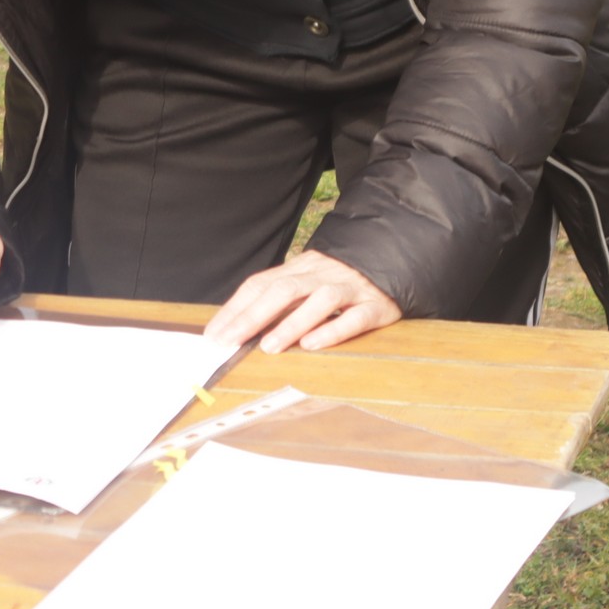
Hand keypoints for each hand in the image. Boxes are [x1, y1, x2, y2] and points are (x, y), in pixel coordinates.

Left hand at [202, 250, 400, 354]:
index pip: (260, 284)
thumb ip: (278, 301)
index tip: (215, 334)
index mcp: (299, 268)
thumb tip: (238, 328)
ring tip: (269, 347)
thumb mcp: (306, 282)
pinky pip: (355, 317)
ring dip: (292, 323)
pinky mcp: (376, 306)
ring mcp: (349, 288)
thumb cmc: (340, 281)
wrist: (394, 261)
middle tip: (231, 340)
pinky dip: (333, 330)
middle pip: (284, 289)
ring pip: (320, 300)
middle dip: (254, 315)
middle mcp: (321, 275)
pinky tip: (313, 344)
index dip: (235, 308)